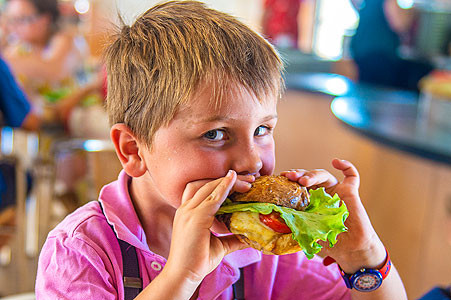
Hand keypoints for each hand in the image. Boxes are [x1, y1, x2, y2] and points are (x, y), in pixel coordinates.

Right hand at [163, 171, 250, 285]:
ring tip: (247, 180)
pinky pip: (212, 197)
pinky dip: (224, 187)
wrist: (183, 275)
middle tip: (248, 178)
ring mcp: (188, 211)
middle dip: (227, 178)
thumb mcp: (219, 245)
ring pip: (209, 187)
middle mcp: (186, 209)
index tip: (239, 180)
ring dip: (229, 181)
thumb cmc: (197, 261)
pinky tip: (234, 182)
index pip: (202, 189)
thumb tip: (250, 237)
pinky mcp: (195, 217)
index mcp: (187, 212)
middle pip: (205, 183)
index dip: (220, 182)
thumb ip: (232, 238)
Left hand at [281, 159, 385, 272]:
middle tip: (289, 177)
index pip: (296, 185)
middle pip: (308, 178)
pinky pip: (351, 175)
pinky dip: (346, 166)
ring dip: (312, 174)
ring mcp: (335, 191)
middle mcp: (321, 193)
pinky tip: (336, 162)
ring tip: (303, 180)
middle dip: (298, 175)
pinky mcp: (350, 192)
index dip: (288, 181)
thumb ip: (295, 224)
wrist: (351, 250)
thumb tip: (277, 219)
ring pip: (323, 175)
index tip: (279, 179)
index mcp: (308, 200)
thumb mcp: (306, 232)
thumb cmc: (328, 243)